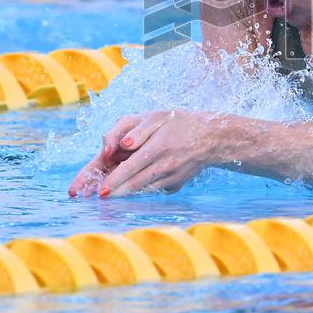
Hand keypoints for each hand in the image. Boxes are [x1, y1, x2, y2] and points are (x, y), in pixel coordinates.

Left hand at [68, 110, 220, 196]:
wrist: (211, 138)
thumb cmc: (178, 123)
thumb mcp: (155, 117)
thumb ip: (134, 128)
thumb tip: (123, 145)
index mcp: (159, 146)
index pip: (132, 167)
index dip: (115, 180)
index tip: (101, 190)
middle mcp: (166, 165)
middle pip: (135, 183)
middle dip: (115, 191)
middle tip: (100, 196)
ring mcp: (172, 178)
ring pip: (143, 189)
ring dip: (125, 194)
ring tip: (110, 194)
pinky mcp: (176, 185)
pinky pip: (153, 189)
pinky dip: (140, 190)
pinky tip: (130, 187)